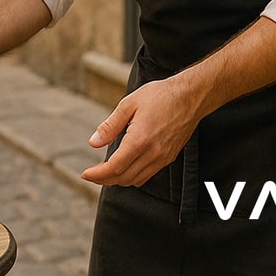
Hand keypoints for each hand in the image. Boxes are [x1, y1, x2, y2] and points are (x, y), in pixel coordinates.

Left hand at [80, 76, 202, 186]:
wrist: (190, 96)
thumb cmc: (160, 96)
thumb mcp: (128, 104)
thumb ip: (109, 126)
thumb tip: (92, 143)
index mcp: (139, 140)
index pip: (114, 167)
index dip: (97, 174)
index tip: (85, 174)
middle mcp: (153, 153)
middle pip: (124, 178)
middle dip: (104, 179)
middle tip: (90, 174)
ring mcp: (163, 158)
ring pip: (136, 180)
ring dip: (118, 180)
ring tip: (104, 172)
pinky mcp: (169, 157)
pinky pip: (147, 175)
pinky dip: (132, 176)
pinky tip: (124, 167)